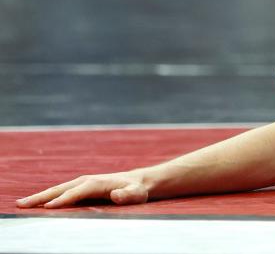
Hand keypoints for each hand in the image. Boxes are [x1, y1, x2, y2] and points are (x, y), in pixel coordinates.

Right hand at [16, 171, 148, 207]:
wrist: (137, 182)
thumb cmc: (136, 190)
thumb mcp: (137, 194)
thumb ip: (128, 195)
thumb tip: (116, 195)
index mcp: (96, 183)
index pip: (76, 193)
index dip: (63, 200)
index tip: (47, 207)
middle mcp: (86, 181)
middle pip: (60, 189)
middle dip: (41, 197)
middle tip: (21, 204)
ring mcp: (81, 183)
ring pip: (57, 190)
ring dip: (39, 197)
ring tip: (21, 204)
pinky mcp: (79, 187)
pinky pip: (60, 192)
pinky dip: (46, 197)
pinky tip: (36, 204)